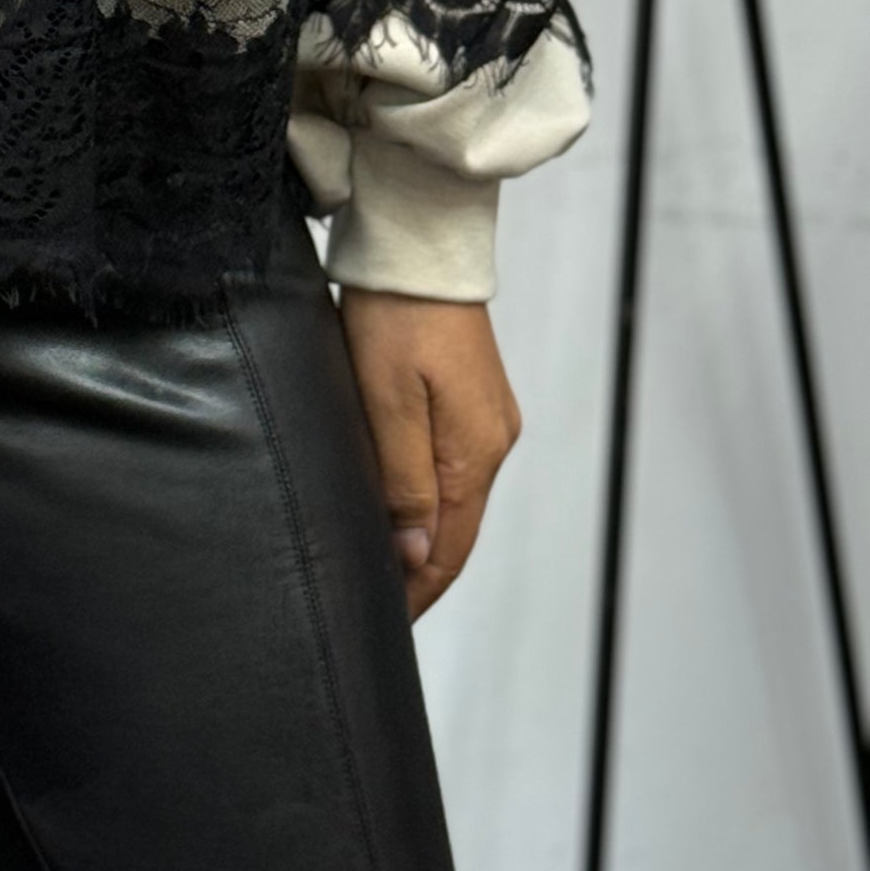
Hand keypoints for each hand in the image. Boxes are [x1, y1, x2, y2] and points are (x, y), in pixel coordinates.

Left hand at [337, 289, 521, 619]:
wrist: (420, 246)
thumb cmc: (395, 315)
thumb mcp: (388, 402)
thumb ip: (405, 482)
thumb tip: (419, 557)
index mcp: (474, 452)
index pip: (448, 549)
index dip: (416, 591)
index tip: (384, 623)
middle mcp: (492, 441)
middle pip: (456, 530)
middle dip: (420, 574)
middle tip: (378, 607)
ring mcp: (487, 418)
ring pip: (455, 501)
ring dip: (425, 539)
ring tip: (385, 570)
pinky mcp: (472, 397)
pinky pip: (453, 467)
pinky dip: (430, 499)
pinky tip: (403, 508)